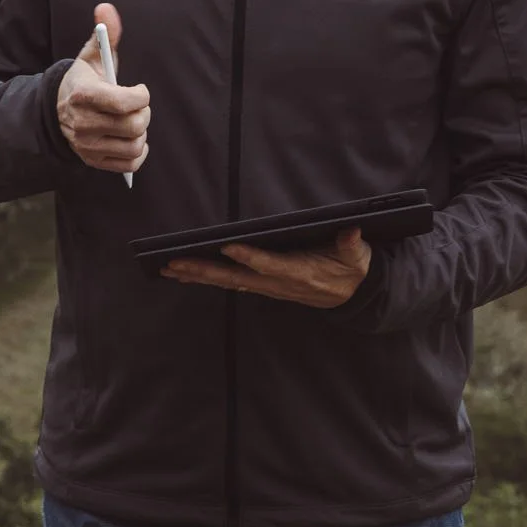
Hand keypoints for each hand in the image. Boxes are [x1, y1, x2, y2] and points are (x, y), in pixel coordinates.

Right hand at [56, 2, 149, 175]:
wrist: (57, 110)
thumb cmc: (83, 80)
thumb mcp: (92, 55)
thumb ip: (105, 34)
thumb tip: (106, 8)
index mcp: (83, 95)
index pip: (124, 103)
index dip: (141, 96)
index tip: (140, 90)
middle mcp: (82, 124)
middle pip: (134, 126)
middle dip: (144, 113)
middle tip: (138, 105)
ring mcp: (87, 145)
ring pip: (134, 146)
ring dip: (141, 132)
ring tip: (133, 121)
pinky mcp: (93, 160)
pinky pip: (129, 163)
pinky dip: (137, 152)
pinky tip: (131, 138)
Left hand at [161, 228, 372, 308]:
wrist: (353, 295)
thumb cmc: (352, 269)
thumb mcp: (358, 257)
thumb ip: (352, 245)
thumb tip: (351, 231)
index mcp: (300, 273)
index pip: (270, 265)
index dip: (250, 257)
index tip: (228, 246)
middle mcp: (278, 283)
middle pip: (236, 278)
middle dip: (204, 270)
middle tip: (174, 264)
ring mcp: (269, 287)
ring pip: (228, 282)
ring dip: (198, 276)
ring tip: (169, 269)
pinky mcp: (264, 286)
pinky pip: (231, 283)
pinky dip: (207, 279)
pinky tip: (187, 275)